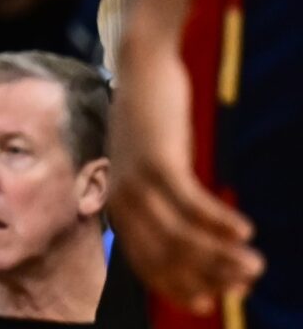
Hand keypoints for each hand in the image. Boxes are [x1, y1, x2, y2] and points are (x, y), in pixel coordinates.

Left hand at [110, 30, 263, 313]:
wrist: (142, 69)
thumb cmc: (151, 119)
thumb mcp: (150, 164)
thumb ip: (162, 199)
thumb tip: (193, 235)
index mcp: (117, 203)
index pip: (144, 261)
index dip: (177, 284)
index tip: (206, 300)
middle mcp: (122, 196)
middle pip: (165, 255)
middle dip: (207, 276)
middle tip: (245, 283)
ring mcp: (137, 179)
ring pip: (180, 236)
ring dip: (220, 255)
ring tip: (253, 264)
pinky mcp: (158, 160)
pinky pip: (191, 203)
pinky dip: (219, 221)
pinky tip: (245, 231)